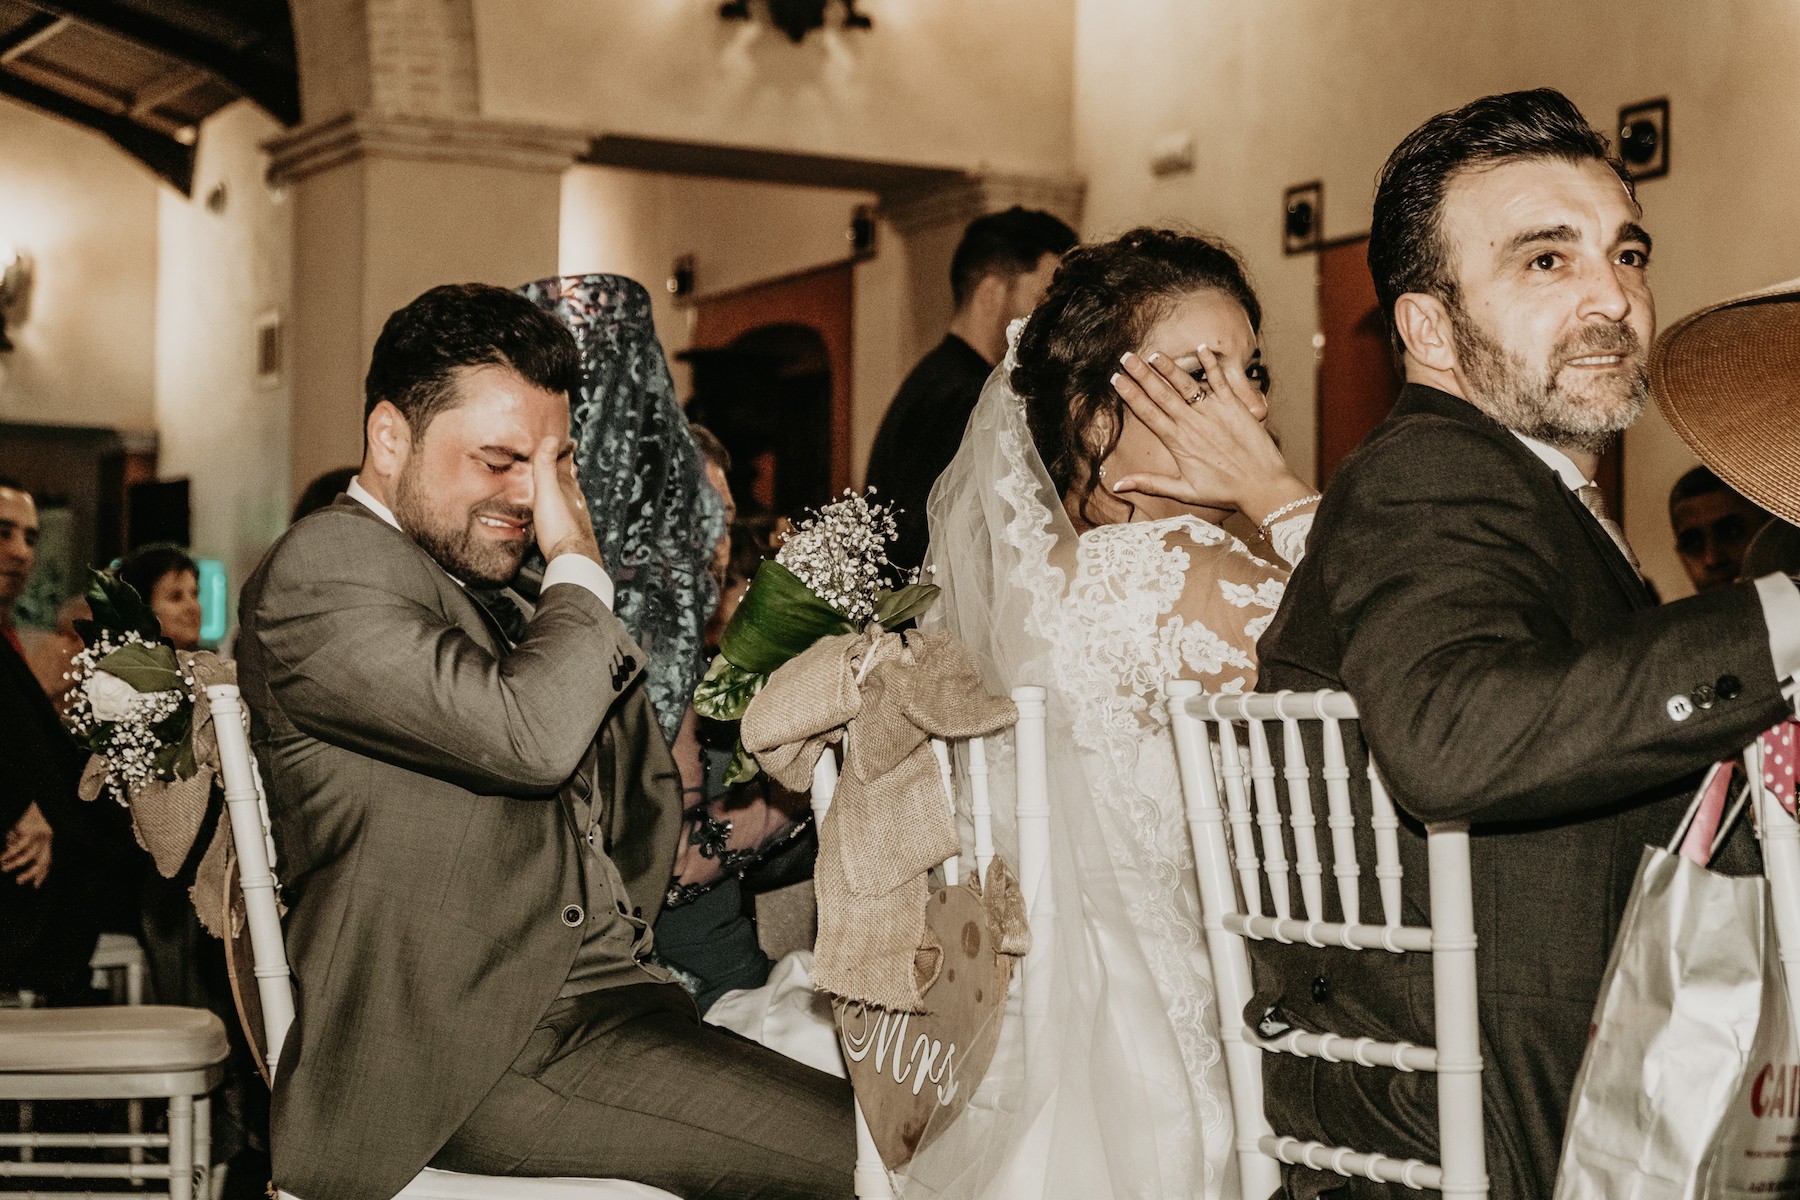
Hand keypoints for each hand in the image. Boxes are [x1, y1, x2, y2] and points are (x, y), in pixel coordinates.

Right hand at [2, 802, 52, 888]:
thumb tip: (14, 861)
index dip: (42, 874)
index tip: (36, 885)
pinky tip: (1, 857)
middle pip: (41, 861)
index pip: (47, 861)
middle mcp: (46, 840)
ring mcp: (37, 836)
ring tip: (3, 868)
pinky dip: (8, 853)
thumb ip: (23, 847)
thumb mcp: (27, 834)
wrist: (30, 802)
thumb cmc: (27, 819)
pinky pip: (16, 846)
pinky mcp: (28, 831)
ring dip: (13, 864)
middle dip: (30, 873)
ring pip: (26, 856)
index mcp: (48, 841)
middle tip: (18, 881)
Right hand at [531, 437, 602, 566]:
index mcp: (569, 488)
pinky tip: (561, 513)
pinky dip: (563, 507)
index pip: (567, 464)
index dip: (565, 452)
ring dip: (566, 488)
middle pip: (571, 480)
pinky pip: (566, 514)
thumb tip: (551, 438)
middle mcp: (575, 500)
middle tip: (564, 459)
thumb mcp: (548, 492)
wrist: (573, 558)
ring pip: (571, 497)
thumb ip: (546, 467)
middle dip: (566, 469)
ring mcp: (575, 516)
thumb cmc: (560, 526)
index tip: (566, 441)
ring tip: (561, 483)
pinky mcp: (571, 531)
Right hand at [1109, 344, 1313, 526]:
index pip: (1147, 413)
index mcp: (1177, 442)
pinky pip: (1220, 380)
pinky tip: (1202, 347)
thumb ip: (1149, 484)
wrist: (1262, 486)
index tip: (1115, 379)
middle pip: (1161, 394)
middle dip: (1141, 374)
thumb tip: (1116, 485)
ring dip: (1169, 367)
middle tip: (1126, 357)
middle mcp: (1191, 423)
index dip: (1130, 394)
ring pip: (1185, 384)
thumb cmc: (1224, 491)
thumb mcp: (1184, 491)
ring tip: (1153, 353)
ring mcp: (1213, 412)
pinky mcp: (1234, 406)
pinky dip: (1211, 364)